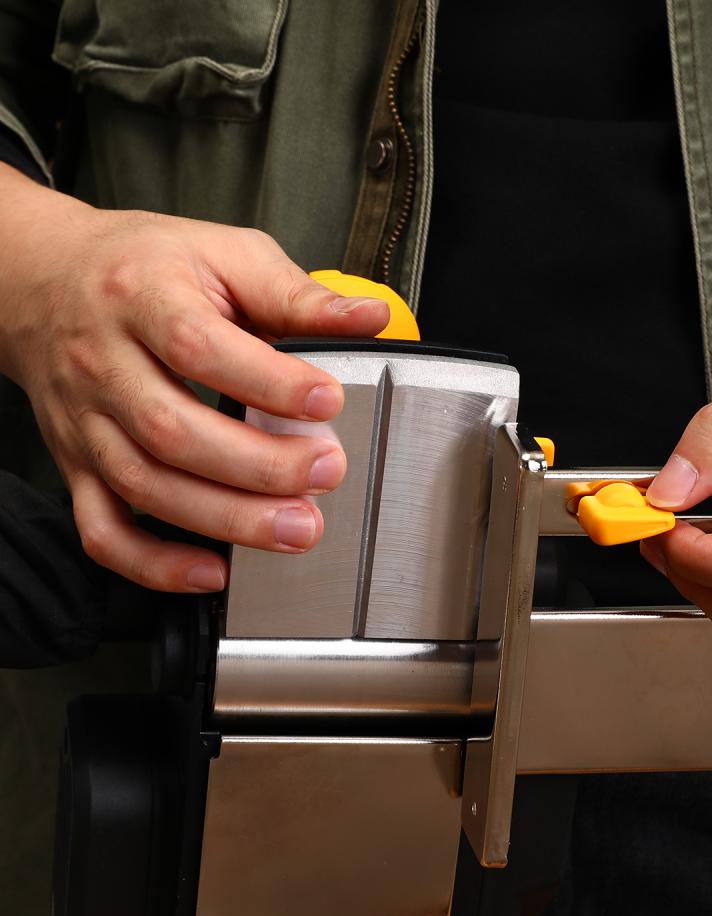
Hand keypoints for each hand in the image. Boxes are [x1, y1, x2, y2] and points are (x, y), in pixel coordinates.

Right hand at [0, 165, 388, 591]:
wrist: (45, 280)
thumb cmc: (146, 267)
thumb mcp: (224, 255)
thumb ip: (297, 293)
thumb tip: (372, 317)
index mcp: (141, 298)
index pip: (198, 346)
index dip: (267, 381)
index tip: (328, 400)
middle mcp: (104, 364)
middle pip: (173, 429)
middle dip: (258, 464)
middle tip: (325, 472)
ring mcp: (86, 423)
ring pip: (145, 486)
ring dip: (226, 520)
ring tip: (297, 529)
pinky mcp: (77, 465)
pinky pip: (103, 530)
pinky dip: (155, 563)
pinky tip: (213, 572)